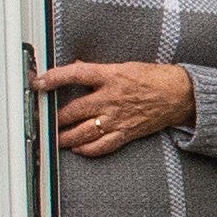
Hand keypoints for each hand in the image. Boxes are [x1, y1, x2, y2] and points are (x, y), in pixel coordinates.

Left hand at [35, 57, 197, 155]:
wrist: (179, 95)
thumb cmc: (153, 78)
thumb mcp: (123, 66)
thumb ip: (97, 71)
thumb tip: (76, 68)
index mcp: (110, 76)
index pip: (75, 75)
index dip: (53, 78)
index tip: (38, 82)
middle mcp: (111, 99)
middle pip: (74, 111)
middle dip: (55, 118)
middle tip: (43, 120)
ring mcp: (117, 118)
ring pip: (84, 132)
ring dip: (66, 138)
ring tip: (56, 139)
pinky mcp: (126, 133)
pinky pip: (102, 146)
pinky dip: (87, 150)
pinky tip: (78, 149)